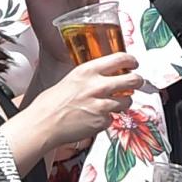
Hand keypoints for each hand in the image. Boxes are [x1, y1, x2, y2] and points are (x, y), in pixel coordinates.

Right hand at [26, 51, 140, 153]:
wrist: (44, 123)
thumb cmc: (51, 103)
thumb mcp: (71, 79)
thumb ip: (90, 76)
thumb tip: (106, 75)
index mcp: (89, 70)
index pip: (121, 58)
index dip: (132, 60)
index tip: (134, 63)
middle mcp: (98, 86)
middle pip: (133, 79)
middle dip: (138, 81)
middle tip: (136, 82)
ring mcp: (102, 105)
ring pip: (127, 101)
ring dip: (123, 103)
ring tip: (110, 104)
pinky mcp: (103, 121)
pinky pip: (113, 118)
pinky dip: (107, 119)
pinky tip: (94, 118)